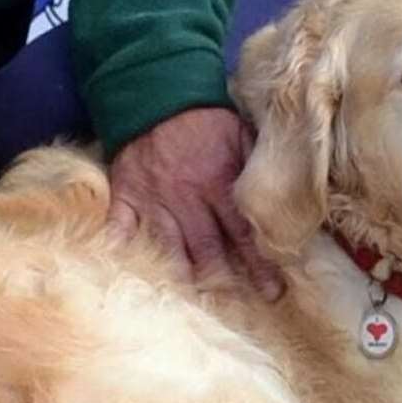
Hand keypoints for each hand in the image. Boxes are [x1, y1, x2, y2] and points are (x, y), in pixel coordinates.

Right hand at [107, 106, 284, 297]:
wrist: (155, 90)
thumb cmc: (204, 117)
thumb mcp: (239, 133)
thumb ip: (256, 165)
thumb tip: (281, 197)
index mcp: (218, 182)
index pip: (244, 232)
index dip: (260, 264)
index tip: (274, 292)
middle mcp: (187, 197)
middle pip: (208, 249)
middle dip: (226, 282)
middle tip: (239, 312)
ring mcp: (154, 199)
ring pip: (168, 248)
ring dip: (182, 278)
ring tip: (192, 308)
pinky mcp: (126, 194)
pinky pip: (120, 227)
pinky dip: (120, 250)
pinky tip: (125, 273)